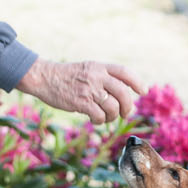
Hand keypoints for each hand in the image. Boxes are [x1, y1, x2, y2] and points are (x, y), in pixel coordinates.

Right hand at [17, 59, 146, 121]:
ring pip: (113, 107)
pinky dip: (100, 121)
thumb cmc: (66, 76)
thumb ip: (103, 77)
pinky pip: (99, 116)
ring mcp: (89, 90)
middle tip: (125, 113)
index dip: (136, 82)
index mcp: (99, 67)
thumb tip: (122, 94)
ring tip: (106, 117)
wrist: (44, 77)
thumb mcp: (87, 69)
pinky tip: (95, 119)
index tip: (142, 91)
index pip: (124, 72)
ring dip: (113, 116)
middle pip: (123, 93)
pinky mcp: (81, 102)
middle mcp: (97, 77)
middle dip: (128, 106)